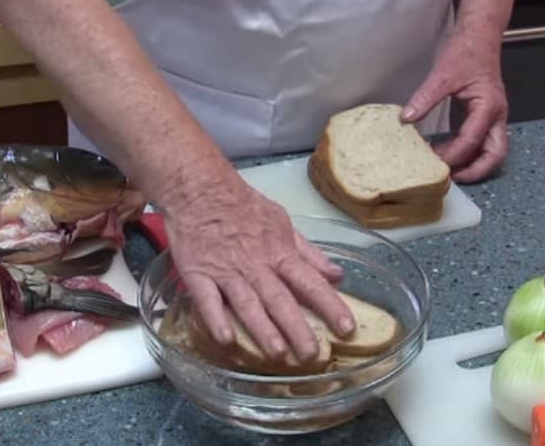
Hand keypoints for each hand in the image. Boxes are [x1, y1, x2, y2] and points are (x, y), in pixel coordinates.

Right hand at [164, 179, 353, 361]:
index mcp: (278, 252)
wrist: (200, 189)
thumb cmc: (242, 206)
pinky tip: (226, 339)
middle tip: (312, 355)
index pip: (310, 282)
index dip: (330, 305)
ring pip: (247, 303)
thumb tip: (337, 274)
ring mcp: (225, 270)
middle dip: (298, 328)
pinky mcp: (197, 274)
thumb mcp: (282, 222)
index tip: (346, 328)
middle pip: (280, 299)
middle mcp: (255, 265)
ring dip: (262, 328)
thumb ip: (308, 252)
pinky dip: (216, 319)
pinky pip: (207, 300)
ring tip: (278, 353)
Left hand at [401, 29, 508, 182]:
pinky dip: (467, 152)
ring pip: (492, 150)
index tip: (432, 162)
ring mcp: (493, 117)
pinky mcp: (485, 116)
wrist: (479, 35)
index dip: (452, 156)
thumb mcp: (442, 74)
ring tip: (446, 170)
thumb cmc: (466, 51)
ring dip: (473, 164)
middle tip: (450, 179)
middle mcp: (496, 115)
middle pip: (495, 154)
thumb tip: (406, 118)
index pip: (472, 140)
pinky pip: (481, 141)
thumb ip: (425, 97)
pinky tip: (445, 153)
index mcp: (488, 106)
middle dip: (476, 171)